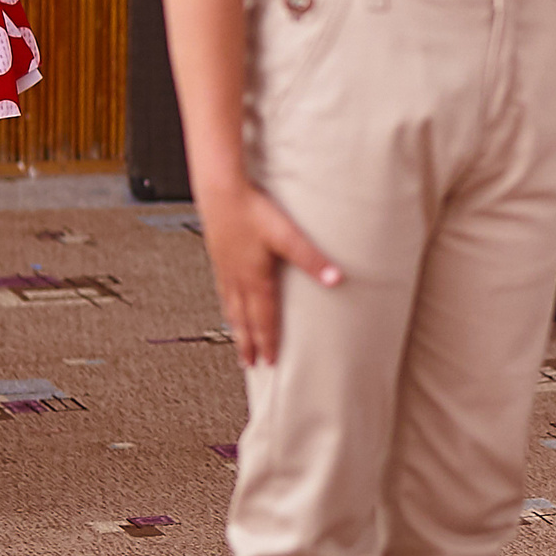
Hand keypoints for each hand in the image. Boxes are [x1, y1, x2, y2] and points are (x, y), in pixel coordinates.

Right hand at [196, 183, 339, 365]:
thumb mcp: (288, 235)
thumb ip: (311, 259)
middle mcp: (238, 278)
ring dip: (235, 327)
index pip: (264, 319)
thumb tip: (337, 279)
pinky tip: (228, 302)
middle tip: (249, 363)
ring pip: (230, 306)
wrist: (221, 191)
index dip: (268, 341)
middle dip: (247, 342)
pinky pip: (222, 290)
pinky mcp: (219, 256)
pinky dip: (226, 305)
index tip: (269, 362)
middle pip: (244, 319)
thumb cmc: (252, 211)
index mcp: (256, 279)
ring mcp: (226, 268)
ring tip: (237, 340)